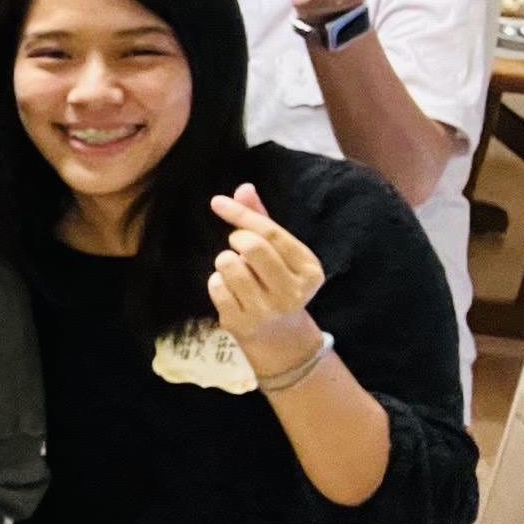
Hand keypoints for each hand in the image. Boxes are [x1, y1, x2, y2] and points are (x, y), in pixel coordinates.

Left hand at [207, 182, 327, 376]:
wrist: (279, 337)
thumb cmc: (276, 283)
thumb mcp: (280, 253)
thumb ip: (262, 219)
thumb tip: (243, 187)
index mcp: (309, 269)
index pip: (270, 233)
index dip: (241, 214)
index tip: (217, 202)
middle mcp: (292, 292)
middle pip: (252, 247)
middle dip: (236, 239)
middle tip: (237, 246)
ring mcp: (266, 310)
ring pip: (229, 265)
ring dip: (225, 261)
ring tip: (236, 270)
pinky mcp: (241, 323)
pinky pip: (215, 286)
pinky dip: (216, 282)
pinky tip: (229, 289)